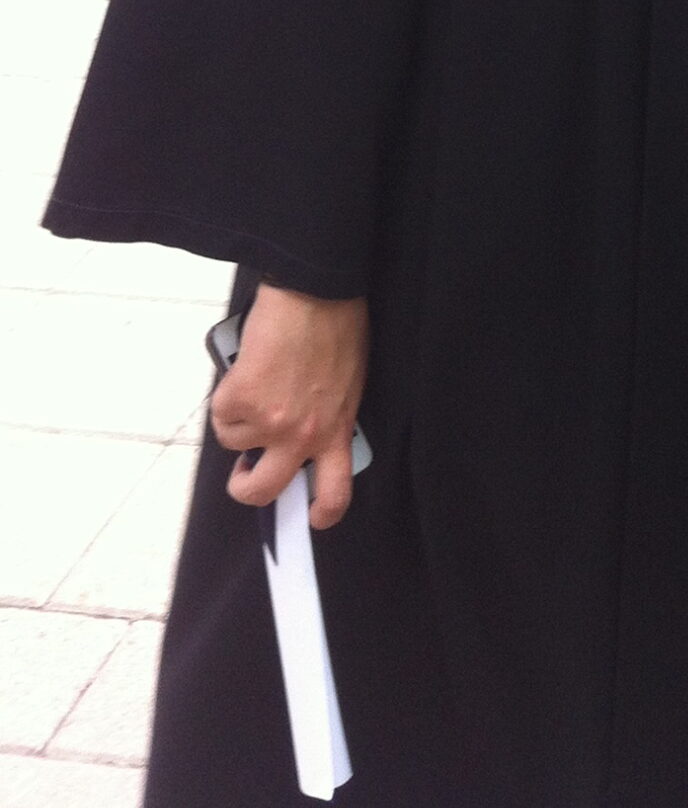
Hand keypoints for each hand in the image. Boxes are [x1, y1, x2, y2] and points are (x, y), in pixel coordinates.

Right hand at [211, 285, 367, 529]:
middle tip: (244, 473)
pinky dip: (227, 394)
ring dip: (241, 414)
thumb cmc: (337, 324)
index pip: (336, 491)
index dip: (321, 512)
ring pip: (235, 442)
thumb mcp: (348, 381)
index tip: (311, 518)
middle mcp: (303, 436)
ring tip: (260, 378)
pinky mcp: (239, 402)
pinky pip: (220, 415)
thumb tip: (303, 432)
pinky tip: (246, 368)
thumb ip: (328, 414)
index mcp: (337, 429)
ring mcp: (269, 423)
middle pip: (264, 491)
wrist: (315, 289)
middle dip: (246, 488)